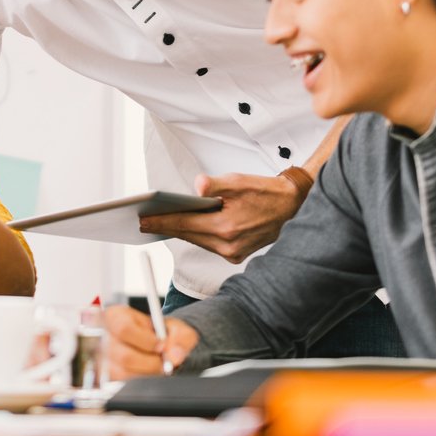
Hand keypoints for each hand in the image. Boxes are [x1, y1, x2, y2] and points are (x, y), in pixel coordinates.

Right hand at [103, 304, 196, 379]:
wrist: (154, 345)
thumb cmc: (158, 333)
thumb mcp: (175, 327)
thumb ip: (181, 338)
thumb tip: (174, 355)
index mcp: (115, 316)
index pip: (124, 329)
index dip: (146, 341)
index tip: (162, 346)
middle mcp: (103, 336)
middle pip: (123, 356)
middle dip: (150, 363)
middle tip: (163, 362)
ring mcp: (101, 357)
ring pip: (122, 373)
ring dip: (145, 373)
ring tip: (155, 366)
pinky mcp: (104, 374)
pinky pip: (121, 383)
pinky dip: (138, 380)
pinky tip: (145, 372)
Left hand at [138, 171, 311, 262]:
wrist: (293, 208)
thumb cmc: (266, 192)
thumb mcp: (240, 181)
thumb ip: (215, 184)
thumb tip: (197, 186)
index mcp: (226, 226)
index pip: (184, 225)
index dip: (161, 222)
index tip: (142, 221)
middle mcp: (228, 244)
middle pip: (188, 235)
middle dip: (167, 226)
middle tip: (145, 220)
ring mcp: (233, 252)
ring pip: (198, 240)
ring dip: (182, 231)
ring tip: (163, 221)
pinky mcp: (237, 255)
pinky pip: (209, 244)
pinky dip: (198, 235)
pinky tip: (188, 226)